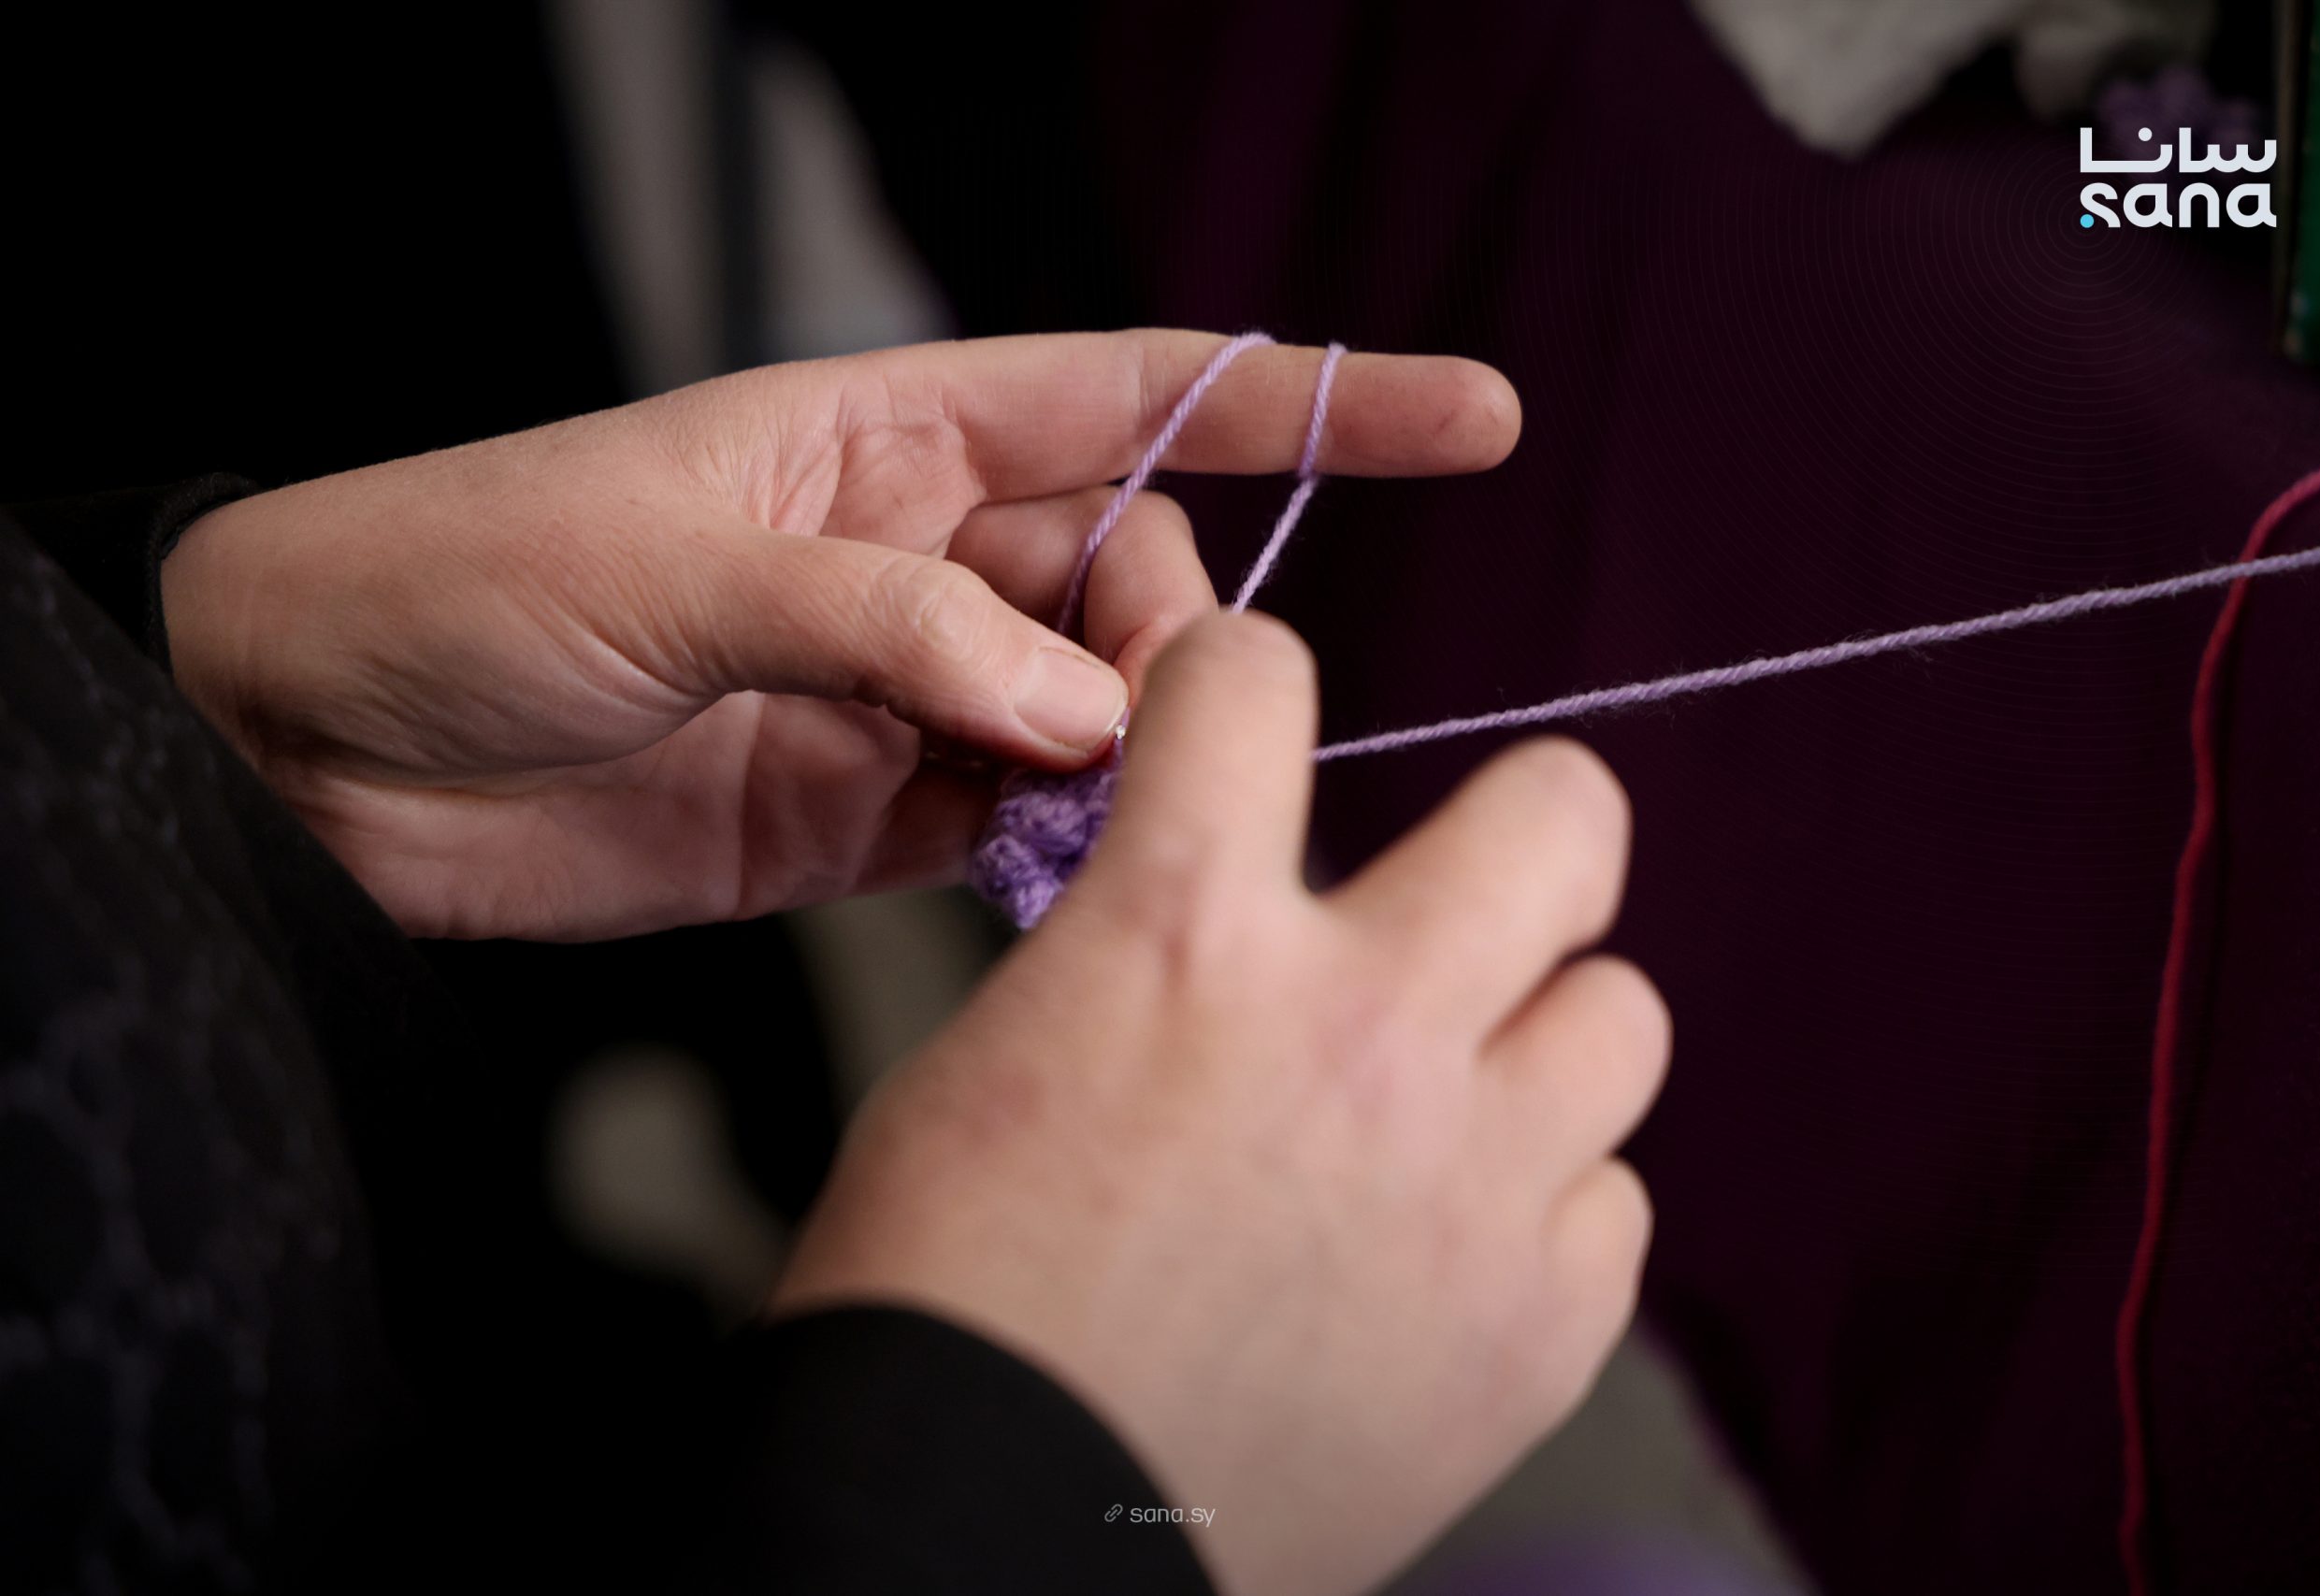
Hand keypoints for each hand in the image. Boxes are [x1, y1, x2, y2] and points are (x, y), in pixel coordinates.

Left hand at [160, 332, 1517, 938]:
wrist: (315, 750)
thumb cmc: (465, 579)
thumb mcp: (683, 566)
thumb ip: (904, 633)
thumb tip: (1094, 707)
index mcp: (890, 436)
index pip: (1145, 395)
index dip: (1315, 401)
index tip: (1472, 417)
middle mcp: (921, 556)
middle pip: (1142, 579)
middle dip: (1185, 639)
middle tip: (1140, 712)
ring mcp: (904, 693)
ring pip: (1101, 719)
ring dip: (1134, 766)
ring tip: (1117, 808)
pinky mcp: (867, 819)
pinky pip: (1024, 830)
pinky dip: (1069, 857)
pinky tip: (1069, 877)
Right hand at [776, 615, 1668, 1595]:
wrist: (974, 1528)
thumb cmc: (947, 1291)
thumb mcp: (1008, 1047)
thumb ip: (1156, 938)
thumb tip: (1241, 900)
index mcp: (1186, 935)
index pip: (1264, 677)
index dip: (1238, 687)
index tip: (1236, 732)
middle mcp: (1362, 1031)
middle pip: (1570, 818)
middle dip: (1515, 834)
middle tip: (1457, 901)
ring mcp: (1474, 1183)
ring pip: (1620, 1018)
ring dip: (1532, 1039)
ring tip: (1446, 1108)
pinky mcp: (1539, 1328)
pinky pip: (1609, 1202)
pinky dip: (1535, 1210)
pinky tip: (1439, 1259)